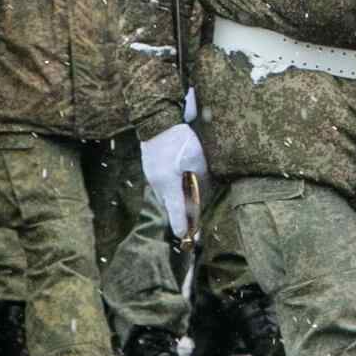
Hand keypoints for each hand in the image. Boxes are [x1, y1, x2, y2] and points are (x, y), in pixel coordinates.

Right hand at [140, 121, 205, 239]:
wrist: (157, 119)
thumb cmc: (181, 138)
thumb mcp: (198, 159)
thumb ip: (202, 178)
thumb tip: (205, 192)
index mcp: (168, 183)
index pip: (176, 210)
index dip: (181, 225)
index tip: (184, 236)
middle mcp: (157, 183)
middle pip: (171, 205)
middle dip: (181, 216)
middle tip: (191, 228)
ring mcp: (151, 176)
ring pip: (166, 195)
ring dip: (176, 202)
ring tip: (187, 210)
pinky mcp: (149, 169)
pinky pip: (162, 185)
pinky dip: (171, 190)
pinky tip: (179, 187)